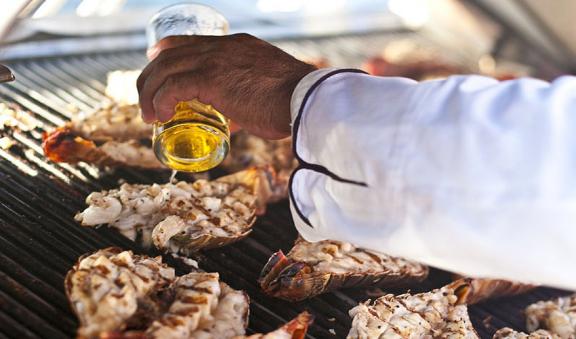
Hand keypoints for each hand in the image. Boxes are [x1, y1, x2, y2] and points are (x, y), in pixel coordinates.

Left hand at [137, 33, 316, 138]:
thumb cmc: (292, 103)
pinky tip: (159, 115)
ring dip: (150, 92)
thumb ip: (245, 99)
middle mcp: (223, 47)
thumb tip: (233, 120)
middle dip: (152, 75)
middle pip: (171, 53)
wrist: (305, 100)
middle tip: (145, 96)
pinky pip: (172, 86)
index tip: (156, 62)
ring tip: (148, 114)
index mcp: (237, 45)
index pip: (192, 41)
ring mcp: (215, 60)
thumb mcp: (266, 91)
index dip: (168, 50)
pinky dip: (159, 101)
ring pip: (166, 68)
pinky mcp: (211, 79)